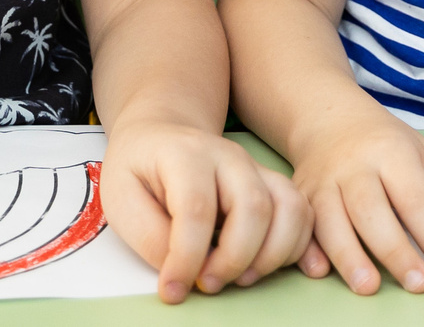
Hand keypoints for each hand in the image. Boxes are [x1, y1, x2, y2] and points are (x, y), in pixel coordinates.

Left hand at [101, 119, 310, 302]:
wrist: (163, 134)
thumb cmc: (140, 167)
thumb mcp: (121, 196)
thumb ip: (148, 234)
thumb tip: (181, 270)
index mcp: (185, 154)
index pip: (196, 209)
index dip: (187, 257)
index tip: (173, 289)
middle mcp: (229, 157)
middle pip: (253, 207)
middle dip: (233, 259)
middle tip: (207, 284)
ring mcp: (256, 169)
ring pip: (289, 208)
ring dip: (272, 255)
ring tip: (241, 278)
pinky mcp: (271, 185)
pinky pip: (303, 214)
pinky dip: (298, 246)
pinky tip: (275, 267)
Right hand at [288, 104, 423, 295]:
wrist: (330, 119)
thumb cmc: (386, 146)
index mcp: (391, 153)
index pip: (416, 200)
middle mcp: (353, 166)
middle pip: (372, 211)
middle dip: (395, 252)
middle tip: (419, 284)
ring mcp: (321, 181)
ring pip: (331, 221)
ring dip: (349, 256)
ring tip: (370, 286)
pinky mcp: (299, 196)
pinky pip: (301, 225)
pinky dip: (306, 249)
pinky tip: (320, 270)